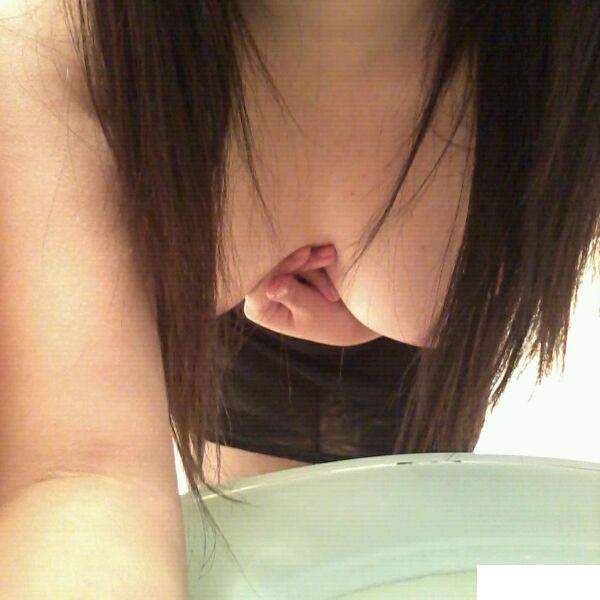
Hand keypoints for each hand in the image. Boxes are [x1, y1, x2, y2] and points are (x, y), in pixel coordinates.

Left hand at [243, 244, 381, 345]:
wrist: (352, 317)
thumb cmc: (332, 322)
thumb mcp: (312, 311)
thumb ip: (293, 295)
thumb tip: (273, 287)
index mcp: (259, 309)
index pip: (262, 282)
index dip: (283, 265)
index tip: (305, 253)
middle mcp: (260, 291)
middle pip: (274, 265)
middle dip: (304, 261)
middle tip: (331, 255)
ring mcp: (273, 276)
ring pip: (288, 256)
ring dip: (314, 259)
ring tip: (334, 258)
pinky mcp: (287, 265)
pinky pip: (296, 252)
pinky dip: (315, 255)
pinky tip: (331, 257)